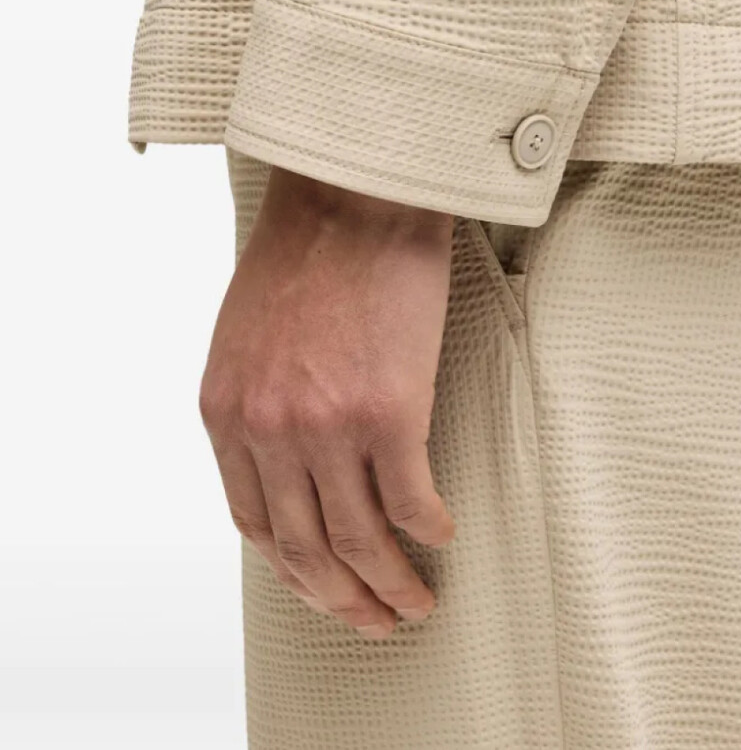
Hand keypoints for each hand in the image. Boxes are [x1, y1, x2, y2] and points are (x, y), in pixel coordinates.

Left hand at [199, 165, 456, 637]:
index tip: (323, 586)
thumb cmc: (310, 245)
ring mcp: (326, 426)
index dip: (293, 569)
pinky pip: (410, 500)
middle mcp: (269, 431)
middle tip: (375, 622)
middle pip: (305, 550)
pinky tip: (441, 535)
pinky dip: (427, 530)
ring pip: (359, 541)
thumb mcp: (248, 330)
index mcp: (227, 411)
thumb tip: (287, 455)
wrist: (356, 190)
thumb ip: (257, 398)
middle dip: (342, 599)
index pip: (253, 523)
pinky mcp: (390, 411)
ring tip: (415, 603)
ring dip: (390, 586)